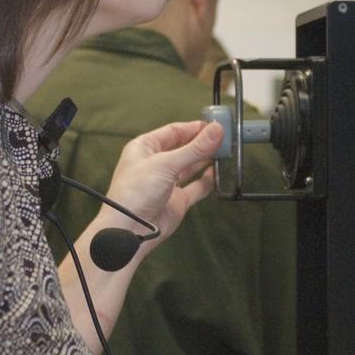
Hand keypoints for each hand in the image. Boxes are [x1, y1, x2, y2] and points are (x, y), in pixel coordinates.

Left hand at [103, 119, 223, 245]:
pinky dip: (207, 180)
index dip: (194, 127)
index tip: (214, 125)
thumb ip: (194, 149)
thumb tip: (216, 131)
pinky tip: (217, 172)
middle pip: (184, 147)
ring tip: (225, 151)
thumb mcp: (166, 164)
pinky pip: (196, 187)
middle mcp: (155, 164)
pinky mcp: (177, 201)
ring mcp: (167, 183)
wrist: (130, 230)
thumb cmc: (134, 193)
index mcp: (144, 148)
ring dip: (206, 159)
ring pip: (191, 166)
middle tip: (224, 137)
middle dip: (202, 142)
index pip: (173, 131)